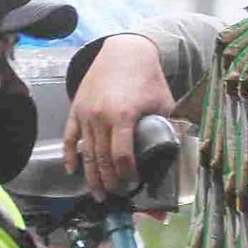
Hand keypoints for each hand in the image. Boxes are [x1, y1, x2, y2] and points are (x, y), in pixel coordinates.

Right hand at [63, 33, 175, 197]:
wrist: (124, 51)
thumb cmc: (147, 77)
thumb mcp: (163, 101)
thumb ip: (169, 126)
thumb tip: (179, 151)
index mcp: (124, 116)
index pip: (122, 156)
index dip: (127, 174)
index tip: (132, 182)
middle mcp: (101, 117)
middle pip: (102, 159)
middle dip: (108, 182)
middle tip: (114, 196)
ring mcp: (86, 114)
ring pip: (85, 153)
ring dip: (90, 176)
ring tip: (97, 193)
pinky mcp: (76, 109)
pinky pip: (69, 138)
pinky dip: (69, 156)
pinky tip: (73, 170)